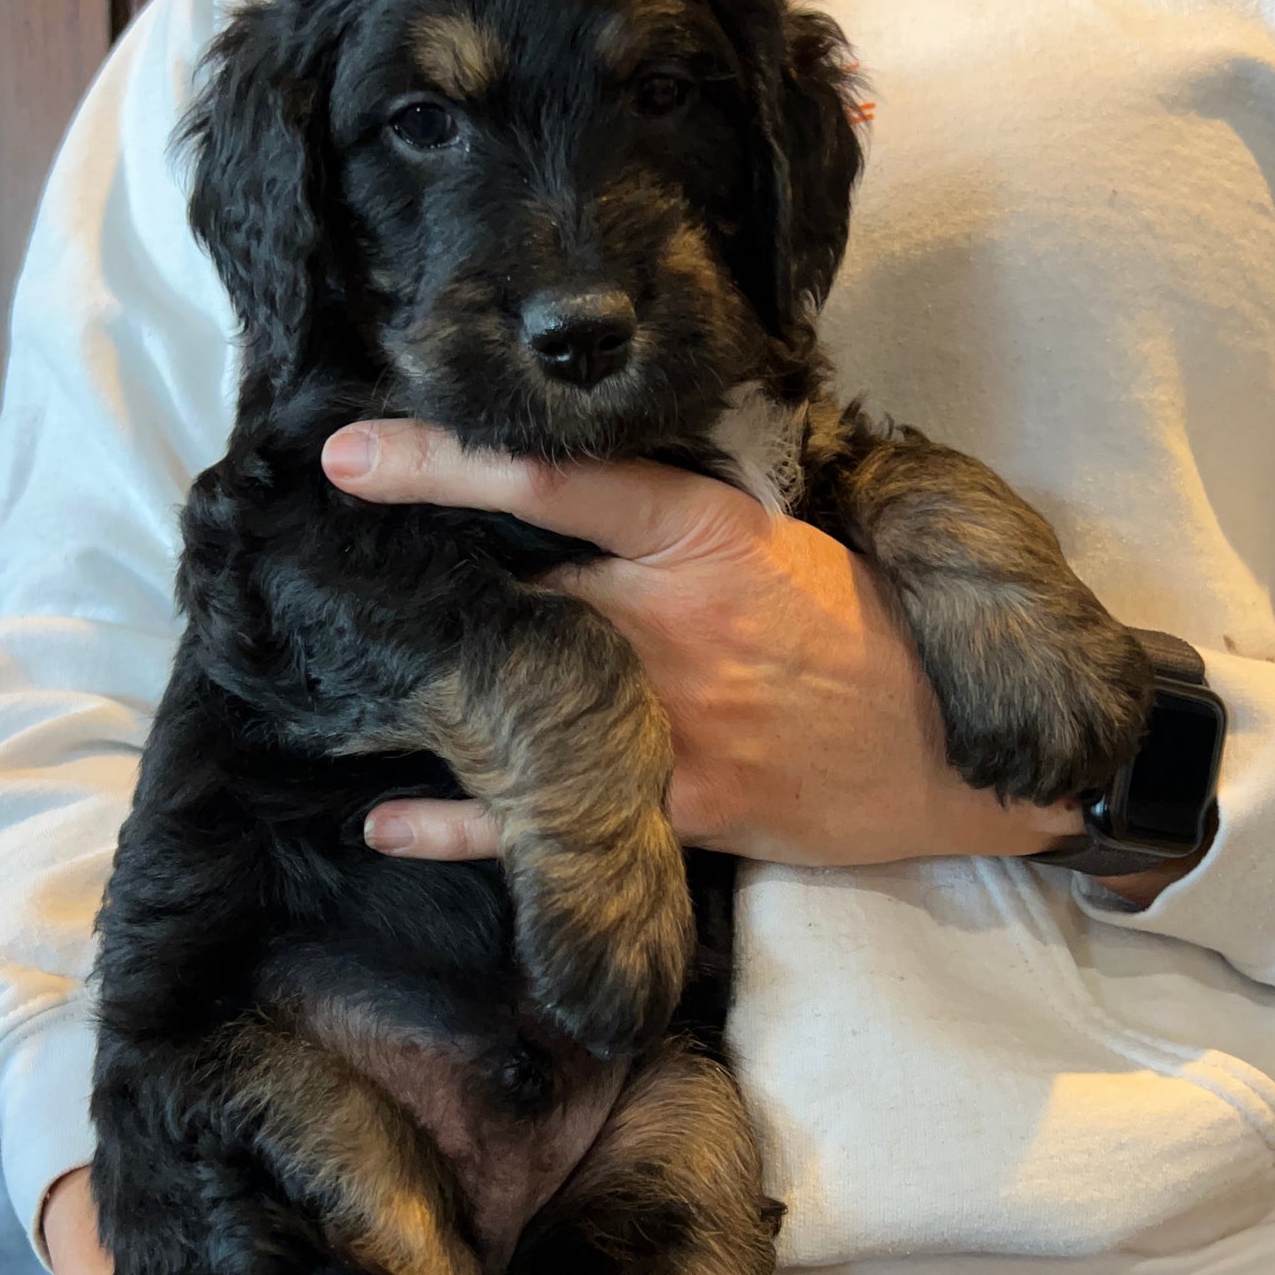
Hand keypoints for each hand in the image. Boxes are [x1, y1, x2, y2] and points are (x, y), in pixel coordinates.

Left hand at [323, 420, 1083, 866]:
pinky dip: (463, 825)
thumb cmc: (869, 633)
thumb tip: (577, 496)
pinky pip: (553, 816)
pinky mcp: (683, 806)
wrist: (953, 753)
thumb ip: (682, 526)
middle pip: (518, 590)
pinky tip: (390, 822)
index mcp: (707, 535)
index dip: (448, 463)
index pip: (557, 480)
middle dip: (425, 583)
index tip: (351, 450)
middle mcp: (675, 621)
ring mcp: (675, 719)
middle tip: (321, 570)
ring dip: (429, 695)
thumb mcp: (787, 543)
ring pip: (522, 700)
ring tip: (337, 686)